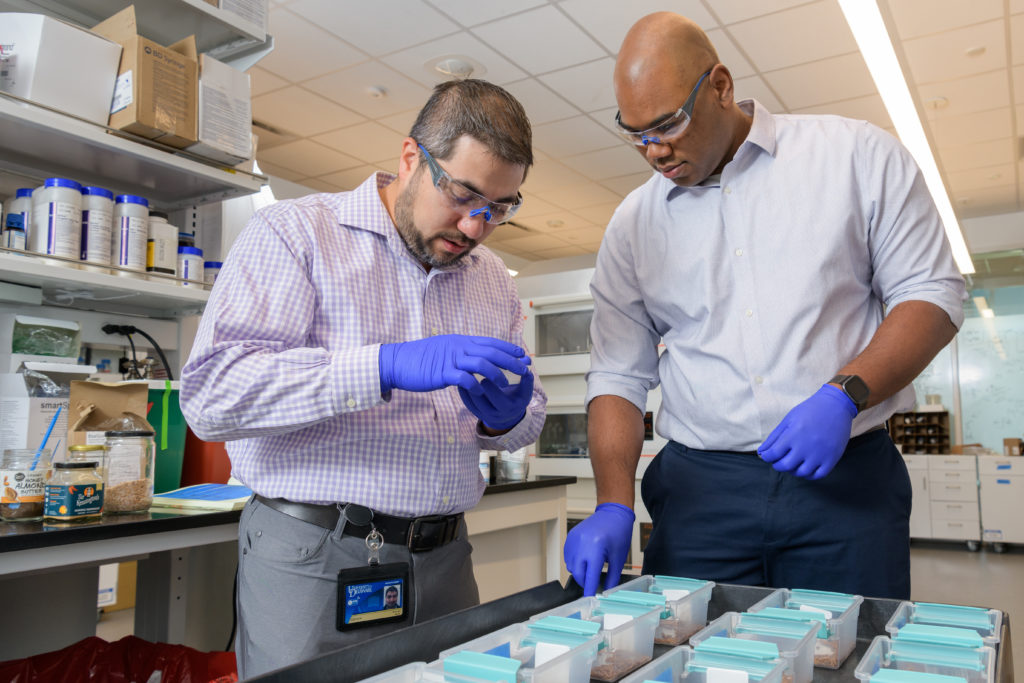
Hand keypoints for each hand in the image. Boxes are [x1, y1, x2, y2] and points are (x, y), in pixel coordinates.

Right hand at [379, 335, 529, 395]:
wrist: (398, 362)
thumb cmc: (420, 358)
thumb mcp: (444, 349)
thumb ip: (460, 351)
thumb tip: (473, 354)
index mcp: (461, 341)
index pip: (490, 342)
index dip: (509, 348)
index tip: (523, 354)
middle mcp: (459, 347)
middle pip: (491, 352)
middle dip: (511, 360)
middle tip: (525, 367)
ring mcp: (451, 360)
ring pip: (482, 364)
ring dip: (497, 374)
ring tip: (507, 385)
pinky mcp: (442, 373)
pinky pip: (465, 379)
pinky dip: (476, 386)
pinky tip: (482, 392)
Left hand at [459, 369, 533, 431]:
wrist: (509, 412)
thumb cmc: (517, 395)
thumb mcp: (525, 389)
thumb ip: (526, 377)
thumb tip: (527, 362)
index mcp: (510, 407)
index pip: (499, 399)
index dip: (492, 387)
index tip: (487, 374)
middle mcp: (497, 414)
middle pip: (483, 402)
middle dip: (477, 386)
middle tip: (473, 372)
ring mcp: (485, 414)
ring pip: (472, 402)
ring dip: (468, 387)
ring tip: (466, 372)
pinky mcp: (476, 412)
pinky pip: (467, 403)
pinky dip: (464, 391)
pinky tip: (462, 379)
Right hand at [563, 503, 634, 595]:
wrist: (613, 513)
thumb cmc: (618, 533)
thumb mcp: (618, 558)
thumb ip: (612, 577)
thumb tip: (607, 591)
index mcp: (596, 549)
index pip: (589, 576)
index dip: (589, 590)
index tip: (589, 599)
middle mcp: (582, 544)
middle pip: (577, 573)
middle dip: (584, 581)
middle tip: (592, 583)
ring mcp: (574, 540)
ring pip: (571, 565)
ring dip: (579, 571)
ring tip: (590, 566)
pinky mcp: (570, 536)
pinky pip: (568, 555)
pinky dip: (574, 561)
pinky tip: (584, 558)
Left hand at [758, 384, 856, 479]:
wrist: (836, 406)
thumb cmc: (809, 410)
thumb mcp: (788, 420)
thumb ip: (774, 437)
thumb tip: (762, 452)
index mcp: (793, 435)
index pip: (773, 454)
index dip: (767, 456)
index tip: (768, 455)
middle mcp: (806, 447)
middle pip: (785, 466)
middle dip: (778, 465)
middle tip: (779, 460)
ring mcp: (820, 454)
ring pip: (801, 472)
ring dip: (793, 470)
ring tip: (792, 462)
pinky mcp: (832, 458)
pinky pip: (818, 475)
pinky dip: (809, 474)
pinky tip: (806, 467)